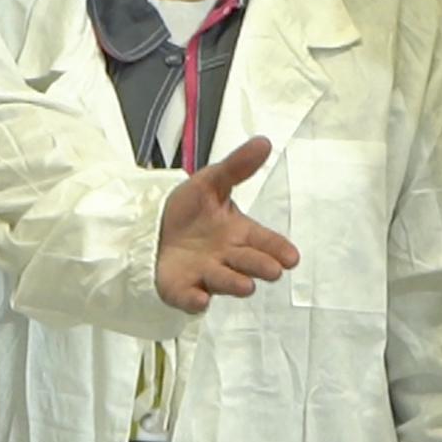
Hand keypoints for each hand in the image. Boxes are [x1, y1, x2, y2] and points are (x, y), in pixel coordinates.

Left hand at [155, 135, 298, 312]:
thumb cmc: (189, 210)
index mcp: (238, 233)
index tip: (291, 256)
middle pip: (248, 263)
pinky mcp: (181, 288)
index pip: (264, 241)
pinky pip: (189, 297)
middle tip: (273, 270)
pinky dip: (194, 300)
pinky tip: (200, 299)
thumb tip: (264, 141)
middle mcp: (226, 257)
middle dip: (260, 266)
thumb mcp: (210, 182)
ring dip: (234, 283)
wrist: (150, 226)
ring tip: (246, 286)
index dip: (278, 249)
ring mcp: (204, 275)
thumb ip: (237, 166)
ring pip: (224, 281)